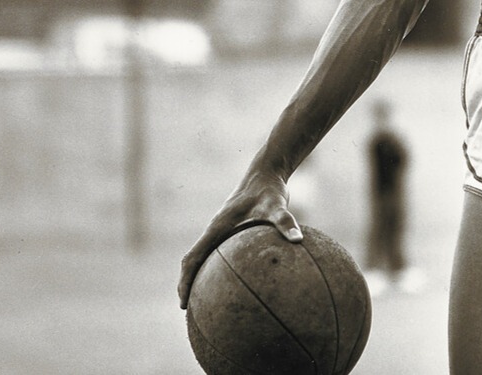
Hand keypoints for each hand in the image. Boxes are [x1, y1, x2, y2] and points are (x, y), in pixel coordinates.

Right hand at [178, 166, 301, 308]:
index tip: (183, 304)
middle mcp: (215, 230)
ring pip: (203, 257)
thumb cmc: (270, 189)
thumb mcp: (278, 205)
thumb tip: (298, 240)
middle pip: (193, 261)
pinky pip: (220, 253)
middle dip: (188, 284)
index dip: (185, 280)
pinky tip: (238, 283)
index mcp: (217, 227)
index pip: (193, 258)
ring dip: (200, 277)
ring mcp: (221, 230)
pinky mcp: (231, 230)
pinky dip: (220, 269)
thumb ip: (286, 221)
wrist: (266, 172)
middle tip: (189, 309)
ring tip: (208, 303)